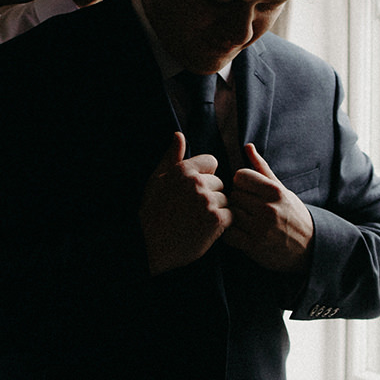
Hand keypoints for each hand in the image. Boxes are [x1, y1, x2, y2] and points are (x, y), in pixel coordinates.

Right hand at [141, 132, 230, 274]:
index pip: (212, 163)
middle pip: (220, 183)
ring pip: (226, 200)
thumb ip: (172, 156)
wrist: (149, 245)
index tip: (193, 192)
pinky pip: (230, 216)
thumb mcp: (157, 180)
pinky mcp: (216, 220)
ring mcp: (207, 201)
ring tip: (197, 221)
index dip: (205, 177)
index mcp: (183, 169)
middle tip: (192, 211)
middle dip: (211, 195)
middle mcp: (197, 182)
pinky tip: (205, 230)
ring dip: (216, 210)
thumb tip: (179, 134)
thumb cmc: (152, 212)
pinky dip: (221, 225)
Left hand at [225, 144, 313, 273]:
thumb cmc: (293, 214)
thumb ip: (262, 168)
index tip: (248, 191)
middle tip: (248, 208)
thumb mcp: (281, 189)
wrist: (309, 247)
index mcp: (275, 192)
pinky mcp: (254, 247)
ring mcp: (260, 229)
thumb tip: (247, 146)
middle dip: (238, 200)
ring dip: (234, 217)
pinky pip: (228, 234)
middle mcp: (268, 209)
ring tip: (246, 220)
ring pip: (230, 213)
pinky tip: (241, 233)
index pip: (240, 176)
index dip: (241, 183)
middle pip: (233, 195)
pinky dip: (231, 233)